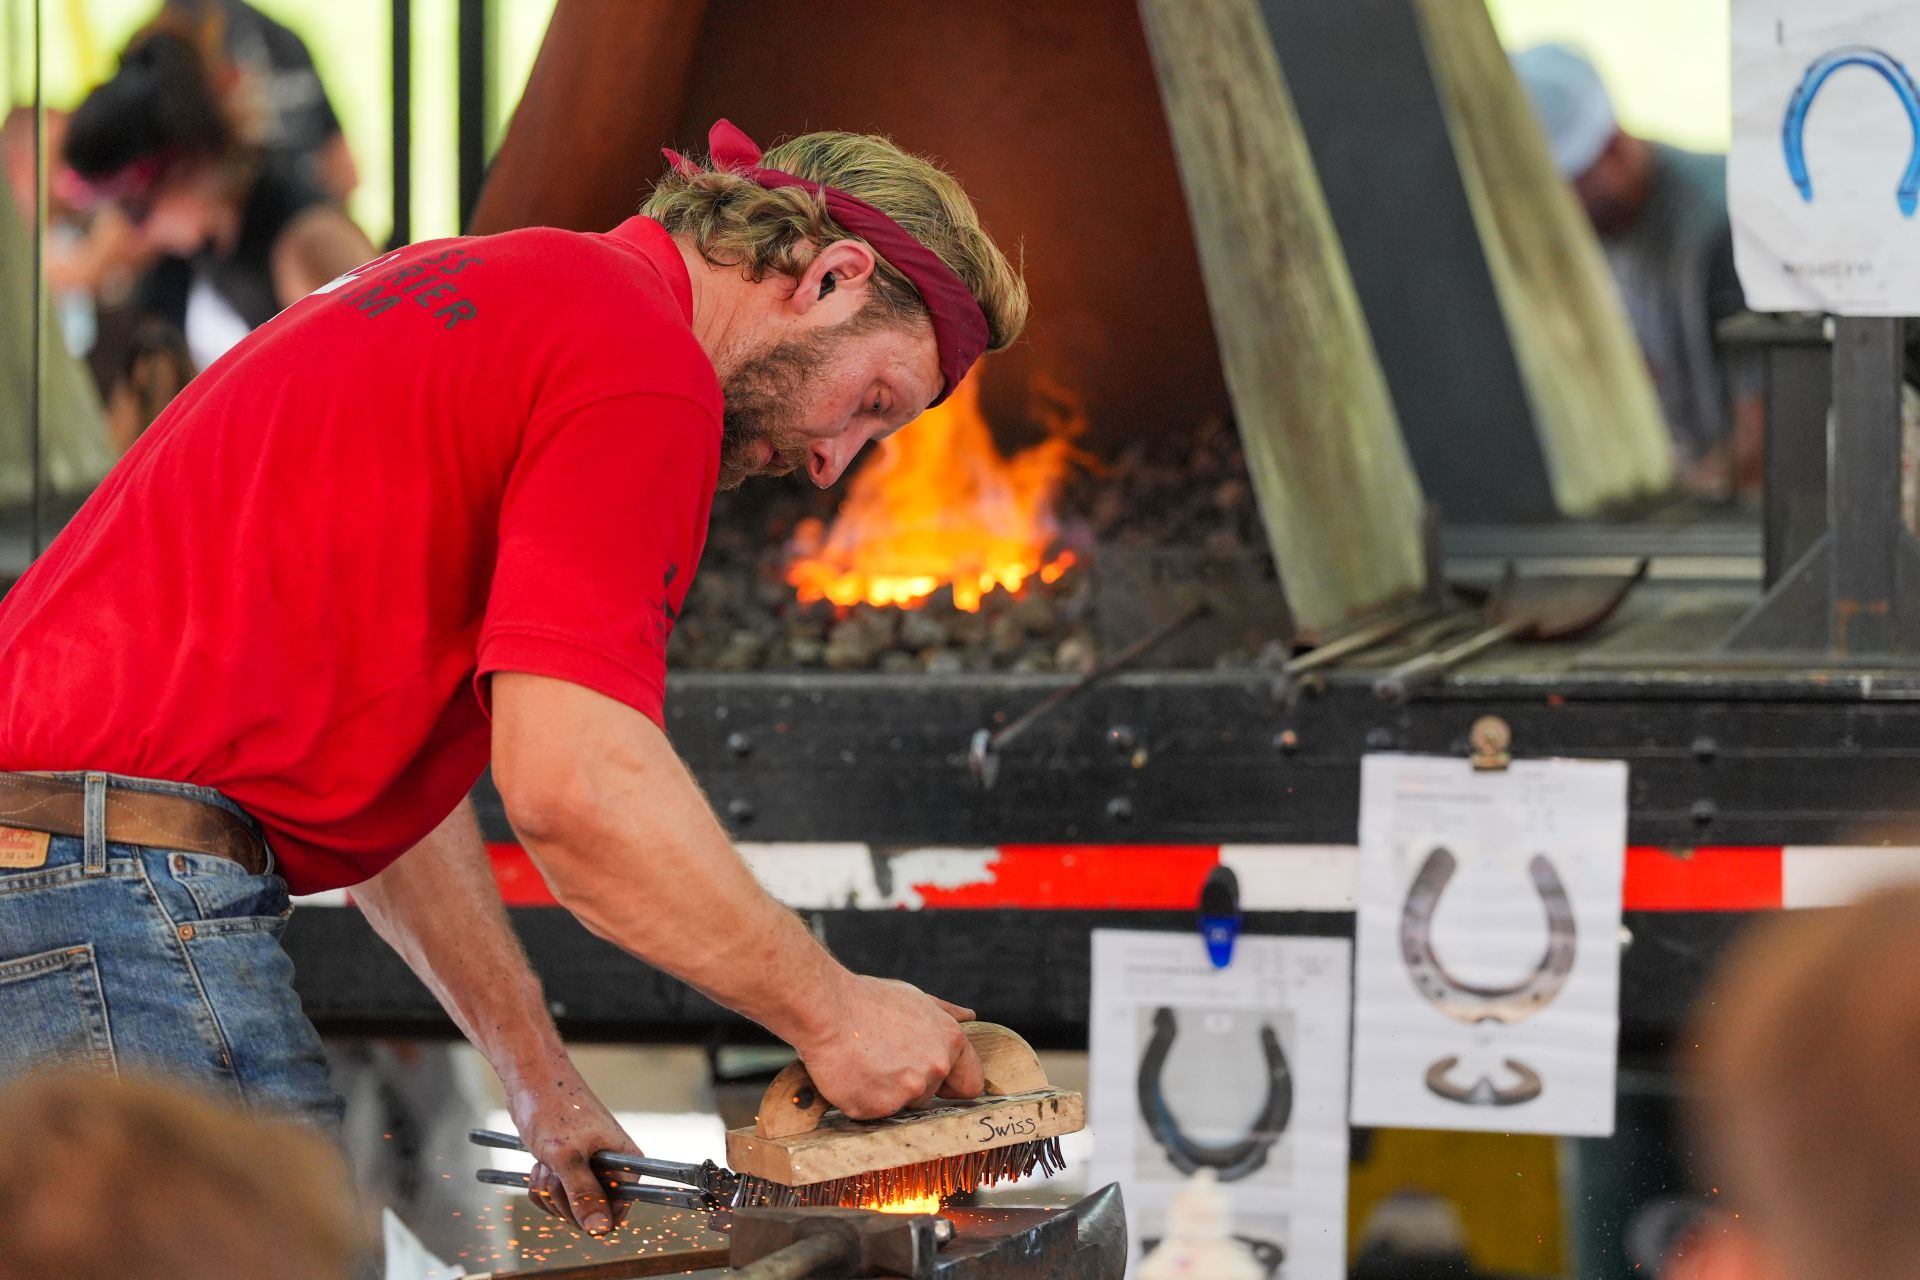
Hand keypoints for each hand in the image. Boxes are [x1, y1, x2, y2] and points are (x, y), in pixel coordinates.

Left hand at [504, 1061, 637, 1236]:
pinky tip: (540, 1162)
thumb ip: (583, 1195)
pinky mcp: (570, 1167)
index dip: (591, 1215)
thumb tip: (600, 1230)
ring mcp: (590, 1169)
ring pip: (567, 1207)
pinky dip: (541, 1184)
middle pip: (588, 1214)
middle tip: (556, 1167)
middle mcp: (613, 1168)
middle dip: (562, 1197)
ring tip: (548, 1159)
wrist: (532, 1080)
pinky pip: (553, 1196)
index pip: (617, 1214)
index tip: (572, 1197)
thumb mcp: (566, 1157)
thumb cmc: (553, 1109)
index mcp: (626, 1163)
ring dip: (549, 1188)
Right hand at [795, 976, 985, 1119]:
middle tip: (883, 1058)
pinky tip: (852, 1074)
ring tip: (865, 1062)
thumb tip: (970, 1016)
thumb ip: (945, 1013)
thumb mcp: (914, 998)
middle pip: (930, 1096)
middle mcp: (935, 1069)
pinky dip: (862, 1099)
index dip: (952, 1083)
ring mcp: (907, 1092)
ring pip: (901, 1106)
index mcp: (951, 1042)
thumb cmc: (867, 1000)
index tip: (933, 1078)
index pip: (971, 1084)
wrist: (826, 1009)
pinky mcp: (877, 1108)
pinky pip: (873, 1113)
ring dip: (885, 1092)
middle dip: (910, 1084)